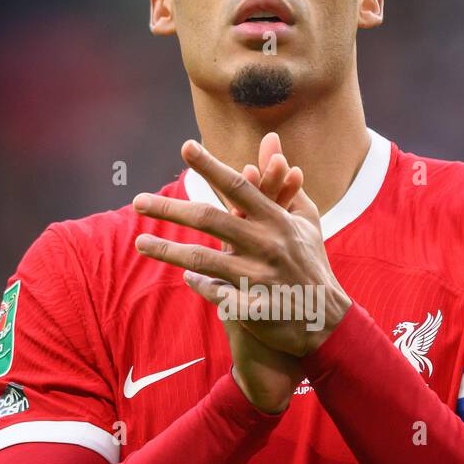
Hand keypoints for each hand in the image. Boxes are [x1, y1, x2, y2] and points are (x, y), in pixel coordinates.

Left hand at [144, 136, 302, 414]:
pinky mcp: (253, 308)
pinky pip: (215, 293)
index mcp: (278, 221)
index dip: (213, 166)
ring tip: (141, 242)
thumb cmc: (311, 264)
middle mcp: (267, 245)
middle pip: (210, 220)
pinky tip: (187, 276)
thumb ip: (286, 184)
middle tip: (137, 201)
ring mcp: (259, 278)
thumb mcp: (307, 222)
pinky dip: (199, 284)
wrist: (326, 319)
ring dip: (168, 250)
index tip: (186, 147)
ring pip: (203, 260)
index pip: (240, 187)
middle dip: (170, 209)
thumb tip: (273, 145)